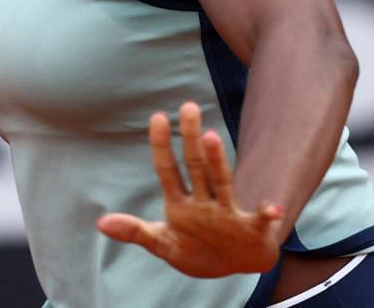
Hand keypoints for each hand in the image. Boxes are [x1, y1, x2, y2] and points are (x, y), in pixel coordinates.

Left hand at [96, 102, 283, 278]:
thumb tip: (101, 223)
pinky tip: (272, 208)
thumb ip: (135, 232)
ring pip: (222, 183)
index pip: (168, 170)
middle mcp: (204, 202)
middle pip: (196, 166)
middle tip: (188, 106)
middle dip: (191, 139)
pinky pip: (260, 220)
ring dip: (217, 162)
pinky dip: (267, 214)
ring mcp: (228, 213)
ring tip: (212, 138)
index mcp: (180, 204)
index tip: (158, 116)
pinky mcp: (252, 229)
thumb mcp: (164, 244)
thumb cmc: (198, 249)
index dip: (162, 146)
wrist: (235, 266)